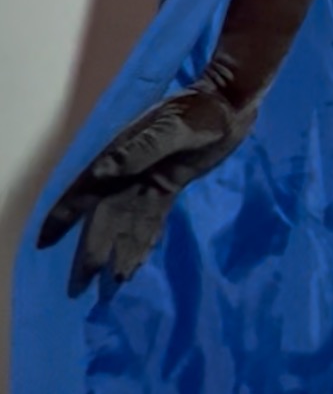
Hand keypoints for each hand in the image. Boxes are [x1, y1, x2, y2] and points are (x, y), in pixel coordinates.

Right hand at [37, 84, 255, 288]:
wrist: (226, 105)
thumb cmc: (200, 112)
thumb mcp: (173, 128)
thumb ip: (139, 150)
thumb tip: (102, 171)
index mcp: (119, 156)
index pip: (83, 192)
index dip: (62, 218)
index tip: (44, 243)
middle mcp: (127, 172)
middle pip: (102, 218)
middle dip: (91, 251)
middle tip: (79, 287)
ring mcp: (147, 181)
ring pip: (125, 225)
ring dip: (117, 254)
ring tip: (109, 288)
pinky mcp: (168, 187)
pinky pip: (150, 221)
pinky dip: (141, 244)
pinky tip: (134, 265)